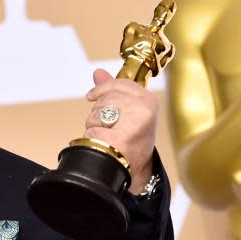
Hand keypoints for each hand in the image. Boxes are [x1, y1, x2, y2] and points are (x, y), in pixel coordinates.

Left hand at [85, 69, 157, 193]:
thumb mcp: (129, 111)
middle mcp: (143, 109)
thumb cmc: (131, 140)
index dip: (102, 89)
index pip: (120, 83)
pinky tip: (105, 143)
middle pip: (105, 98)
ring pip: (97, 113)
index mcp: (148, 100)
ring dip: (95, 124)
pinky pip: (93, 129)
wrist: (133, 167)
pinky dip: (93, 137)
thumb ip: (113, 89)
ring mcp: (133, 124)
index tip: (92, 95)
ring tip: (108, 135)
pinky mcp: (120, 138)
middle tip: (109, 125)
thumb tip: (98, 72)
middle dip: (99, 111)